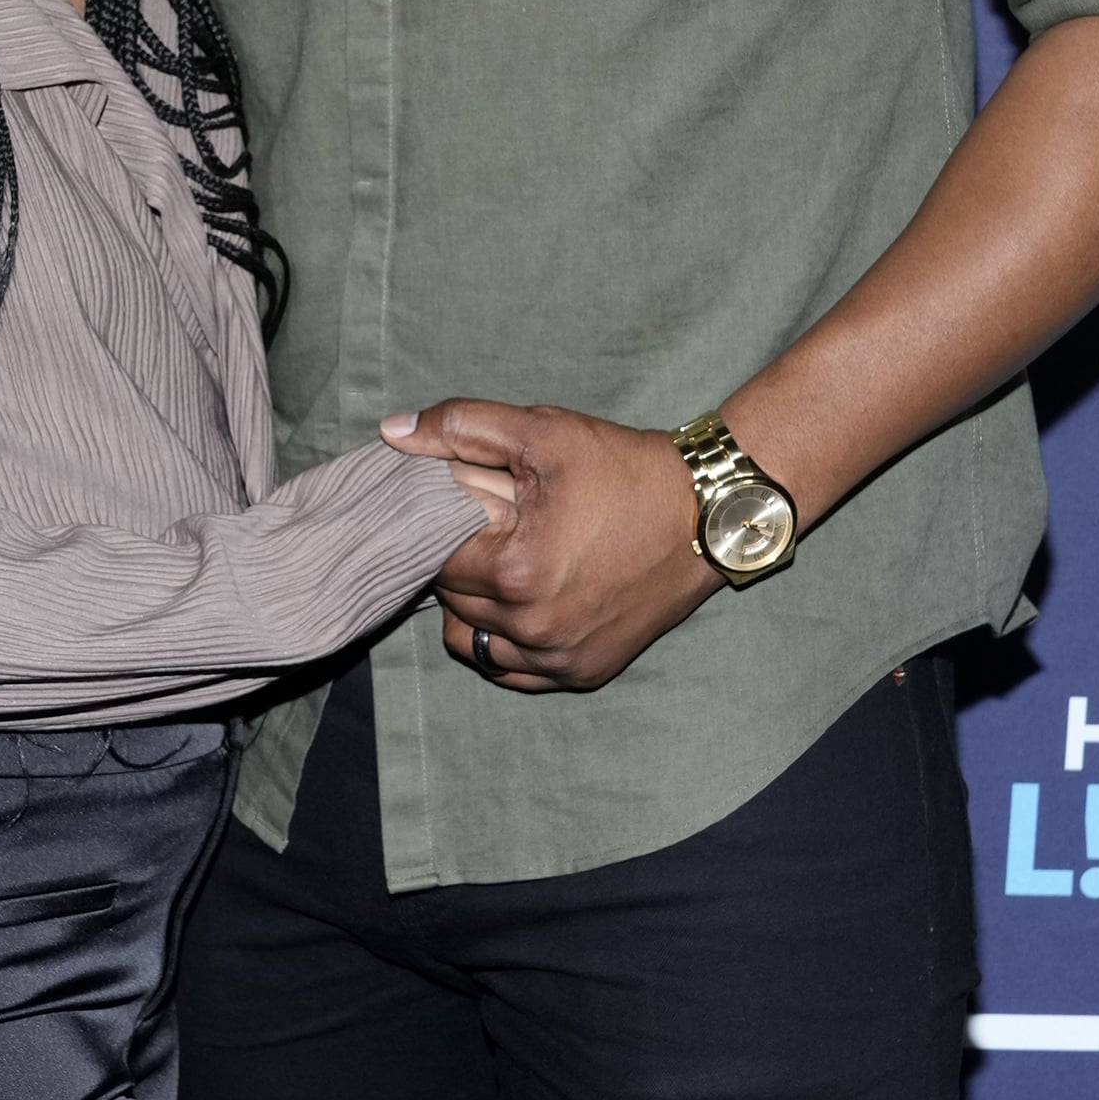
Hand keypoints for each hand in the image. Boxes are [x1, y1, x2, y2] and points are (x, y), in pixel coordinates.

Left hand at [382, 400, 719, 691]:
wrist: (707, 513)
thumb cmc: (624, 468)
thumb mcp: (542, 432)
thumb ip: (459, 427)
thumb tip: (391, 432)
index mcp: (517, 572)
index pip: (433, 557)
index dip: (435, 525)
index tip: (458, 502)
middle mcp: (535, 629)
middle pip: (451, 600)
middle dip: (457, 560)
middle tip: (486, 525)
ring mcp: (561, 659)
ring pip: (472, 641)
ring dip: (474, 605)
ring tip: (501, 561)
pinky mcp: (584, 672)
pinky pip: (513, 671)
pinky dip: (505, 641)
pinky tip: (521, 601)